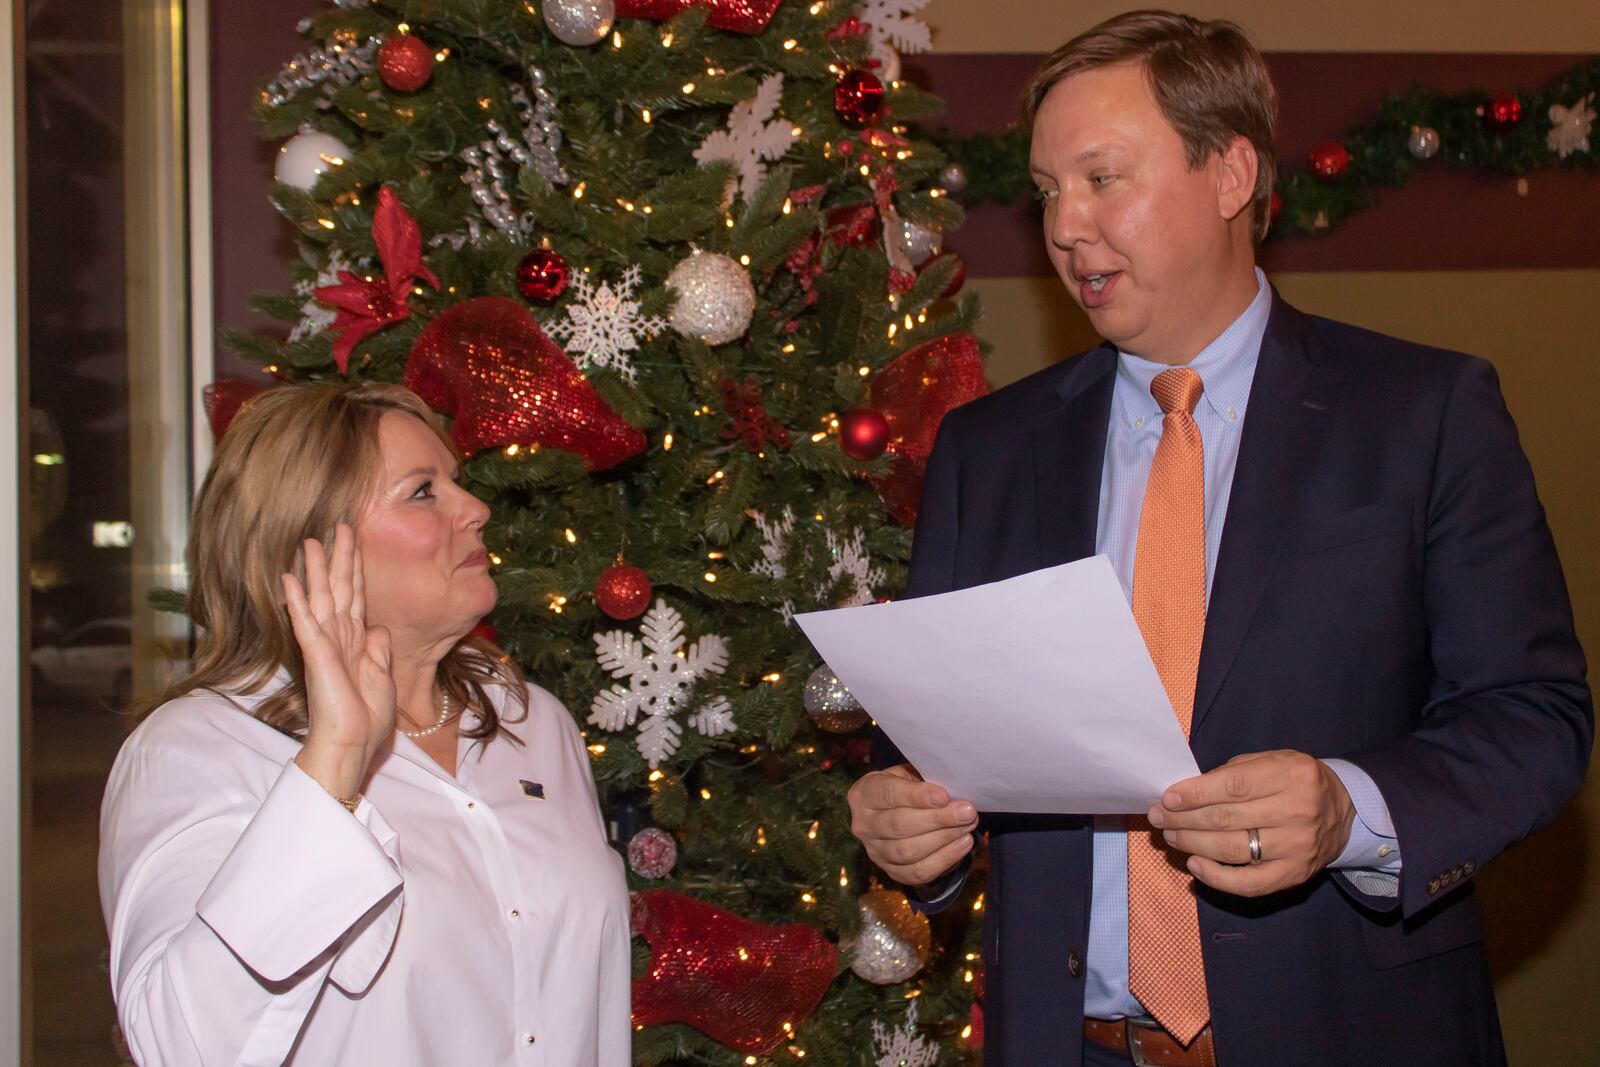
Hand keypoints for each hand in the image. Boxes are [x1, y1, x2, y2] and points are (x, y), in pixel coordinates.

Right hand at [282, 524, 396, 801]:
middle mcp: (339, 637)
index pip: (356, 595)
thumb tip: (378, 627)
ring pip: (321, 598)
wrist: (352, 743)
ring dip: (316, 569)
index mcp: (356, 640)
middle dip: (340, 557)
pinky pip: (306, 622)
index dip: (356, 568)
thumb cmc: (365, 715)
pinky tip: (289, 579)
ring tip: (311, 541)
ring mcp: (325, 644)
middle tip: (339, 526)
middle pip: (340, 588)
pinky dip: (298, 600)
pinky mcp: (316, 655)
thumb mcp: (382, 674)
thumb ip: (379, 648)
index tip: (355, 541)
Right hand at [848, 764, 977, 887]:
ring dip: (944, 839)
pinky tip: (963, 844)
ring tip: (968, 826)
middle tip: (967, 812)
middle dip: (937, 819)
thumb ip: (925, 780)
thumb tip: (954, 793)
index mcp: (864, 794)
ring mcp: (875, 852)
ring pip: (908, 852)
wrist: (894, 812)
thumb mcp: (908, 774)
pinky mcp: (891, 872)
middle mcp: (864, 825)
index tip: (944, 796)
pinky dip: (944, 859)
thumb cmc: (905, 787)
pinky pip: (918, 872)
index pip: (889, 794)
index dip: (917, 796)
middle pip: (899, 826)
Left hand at [1148, 750, 1355, 896]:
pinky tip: (1195, 864)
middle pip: (1227, 819)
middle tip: (1158, 817)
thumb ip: (1234, 774)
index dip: (1195, 794)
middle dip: (1183, 819)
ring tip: (1171, 835)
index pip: (1233, 787)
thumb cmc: (1296, 781)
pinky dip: (1216, 877)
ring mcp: (1298, 846)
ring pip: (1232, 850)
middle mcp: (1298, 811)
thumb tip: (1185, 793)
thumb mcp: (1272, 761)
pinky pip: (1249, 883)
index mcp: (1292, 775)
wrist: (1345, 811)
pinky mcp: (1296, 874)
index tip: (1168, 797)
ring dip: (1192, 843)